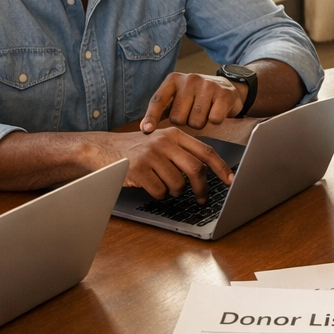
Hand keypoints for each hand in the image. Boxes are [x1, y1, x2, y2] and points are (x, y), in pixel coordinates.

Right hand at [106, 127, 234, 200]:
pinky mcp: (138, 169)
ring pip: (178, 184)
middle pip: (196, 170)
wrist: (103, 149)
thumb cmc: (136, 149)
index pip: (205, 151)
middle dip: (201, 189)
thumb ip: (182, 151)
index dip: (221, 168)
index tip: (230, 180)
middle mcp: (164, 142)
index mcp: (174, 134)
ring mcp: (151, 155)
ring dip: (174, 192)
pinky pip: (160, 191)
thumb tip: (207, 172)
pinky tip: (151, 186)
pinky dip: (159, 194)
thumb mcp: (161, 142)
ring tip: (164, 186)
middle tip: (201, 198)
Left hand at [141, 72, 245, 130]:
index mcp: (173, 80)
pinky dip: (215, 121)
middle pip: (178, 118)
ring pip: (196, 122)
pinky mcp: (223, 94)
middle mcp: (189, 79)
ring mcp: (207, 85)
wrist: (227, 88)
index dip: (151, 117)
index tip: (146, 130)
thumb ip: (160, 112)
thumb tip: (144, 128)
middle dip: (184, 122)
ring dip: (200, 123)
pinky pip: (214, 120)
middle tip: (192, 113)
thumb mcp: (177, 98)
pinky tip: (216, 111)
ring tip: (204, 112)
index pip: (158, 100)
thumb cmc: (196, 97)